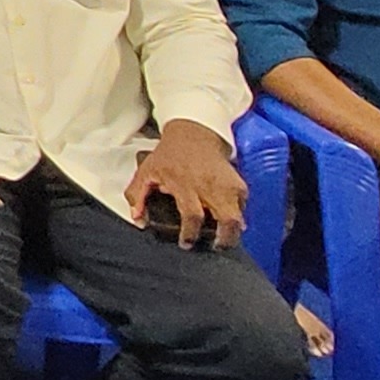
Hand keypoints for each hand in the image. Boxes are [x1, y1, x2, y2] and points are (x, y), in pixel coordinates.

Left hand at [124, 121, 246, 248]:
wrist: (194, 133)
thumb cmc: (169, 154)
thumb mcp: (146, 171)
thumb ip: (137, 196)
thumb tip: (138, 220)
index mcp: (184, 184)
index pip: (192, 215)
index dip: (191, 234)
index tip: (187, 243)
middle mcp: (208, 185)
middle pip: (227, 218)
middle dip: (226, 238)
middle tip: (219, 246)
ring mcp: (226, 183)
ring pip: (239, 213)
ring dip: (234, 228)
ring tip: (225, 235)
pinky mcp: (238, 181)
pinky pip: (243, 203)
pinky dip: (238, 213)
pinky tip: (228, 216)